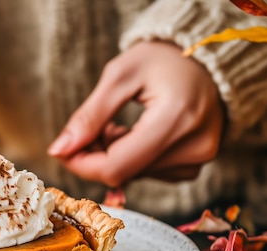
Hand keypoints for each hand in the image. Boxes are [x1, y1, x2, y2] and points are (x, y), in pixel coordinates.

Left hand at [48, 41, 223, 186]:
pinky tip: (135, 134)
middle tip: (92, 126)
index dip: (81, 163)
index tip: (63, 149)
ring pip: (131, 175)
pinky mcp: (194, 167)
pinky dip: (130, 158)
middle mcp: (192, 147)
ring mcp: (196, 160)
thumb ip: (89, 116)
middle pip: (121, 172)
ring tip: (117, 124)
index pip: (116, 166)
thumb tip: (59, 151)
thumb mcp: (120, 76)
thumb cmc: (162, 61)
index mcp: (176, 118)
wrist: (207, 61)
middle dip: (95, 154)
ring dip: (112, 154)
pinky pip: (146, 174)